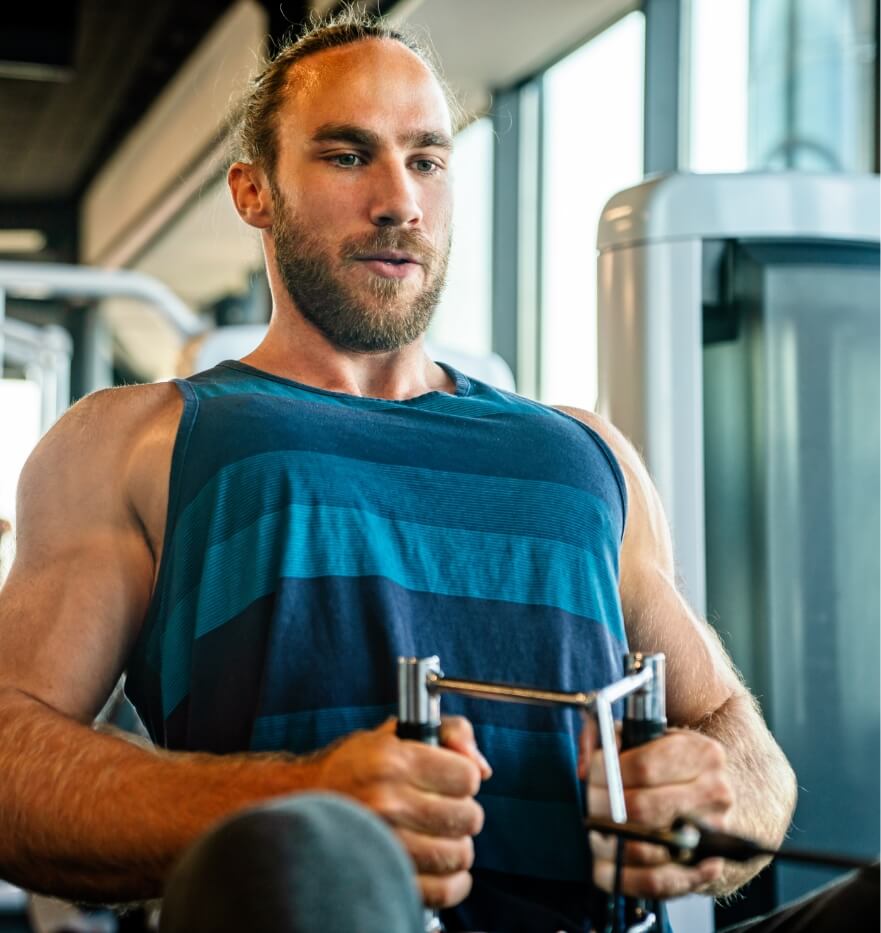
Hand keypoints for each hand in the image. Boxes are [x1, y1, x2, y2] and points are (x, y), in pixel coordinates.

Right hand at [311, 716, 490, 907]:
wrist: (301, 803)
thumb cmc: (354, 767)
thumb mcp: (396, 732)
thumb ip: (450, 733)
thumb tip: (481, 766)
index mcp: (392, 761)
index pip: (466, 776)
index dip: (463, 777)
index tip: (451, 780)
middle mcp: (387, 802)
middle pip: (468, 817)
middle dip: (462, 811)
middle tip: (443, 808)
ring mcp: (385, 844)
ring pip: (460, 854)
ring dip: (456, 846)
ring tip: (437, 835)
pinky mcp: (385, 878)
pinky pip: (444, 889)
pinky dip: (452, 882)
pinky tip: (440, 866)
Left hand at [581, 727, 732, 898]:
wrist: (715, 796)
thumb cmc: (670, 764)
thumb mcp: (644, 734)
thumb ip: (607, 735)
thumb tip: (586, 765)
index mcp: (702, 755)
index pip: (643, 767)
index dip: (606, 773)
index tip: (590, 774)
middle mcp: (714, 795)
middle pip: (642, 808)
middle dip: (602, 808)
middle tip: (588, 804)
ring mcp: (712, 836)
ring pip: (646, 849)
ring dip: (607, 843)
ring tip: (594, 832)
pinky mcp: (705, 870)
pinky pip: (658, 882)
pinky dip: (623, 878)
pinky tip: (603, 866)